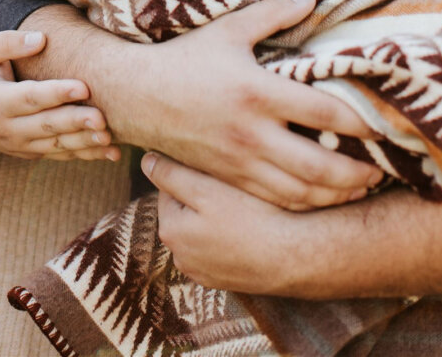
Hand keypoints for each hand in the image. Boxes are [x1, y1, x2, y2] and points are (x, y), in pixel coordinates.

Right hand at [0, 30, 119, 161]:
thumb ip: (5, 43)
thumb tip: (40, 38)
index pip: (28, 98)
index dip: (55, 93)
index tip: (82, 85)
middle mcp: (8, 128)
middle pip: (46, 126)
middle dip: (75, 122)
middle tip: (102, 117)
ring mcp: (20, 145)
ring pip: (56, 145)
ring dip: (85, 143)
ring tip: (110, 137)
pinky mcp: (32, 153)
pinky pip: (60, 155)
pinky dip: (86, 155)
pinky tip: (111, 153)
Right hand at [139, 0, 381, 208]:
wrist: (137, 95)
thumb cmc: (185, 57)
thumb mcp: (228, 29)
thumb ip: (272, 14)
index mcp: (257, 92)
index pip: (322, 113)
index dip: (360, 122)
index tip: (384, 122)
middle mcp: (251, 132)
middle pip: (319, 165)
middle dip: (358, 171)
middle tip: (384, 167)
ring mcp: (239, 160)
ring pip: (300, 192)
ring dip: (337, 194)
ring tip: (363, 186)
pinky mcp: (228, 177)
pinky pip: (275, 199)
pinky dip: (306, 203)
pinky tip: (323, 197)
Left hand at [142, 152, 306, 292]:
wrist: (296, 258)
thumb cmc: (251, 217)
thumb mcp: (206, 188)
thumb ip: (171, 174)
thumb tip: (146, 160)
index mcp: (170, 232)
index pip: (170, 187)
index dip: (194, 171)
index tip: (218, 169)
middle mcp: (181, 257)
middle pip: (186, 208)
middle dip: (203, 194)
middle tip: (234, 187)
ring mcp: (204, 272)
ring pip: (203, 227)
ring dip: (217, 214)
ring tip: (245, 207)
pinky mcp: (226, 279)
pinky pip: (221, 246)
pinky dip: (231, 235)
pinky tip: (251, 227)